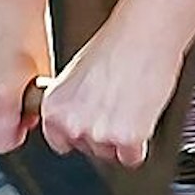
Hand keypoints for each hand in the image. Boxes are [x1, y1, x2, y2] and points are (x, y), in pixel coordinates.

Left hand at [40, 0, 194, 167]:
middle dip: (101, 135)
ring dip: (121, 140)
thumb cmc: (113, 48)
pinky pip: (132, 157)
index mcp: (52, 108)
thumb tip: (74, 117)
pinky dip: (139, 144)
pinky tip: (140, 118)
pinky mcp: (127, 139)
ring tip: (128, 107)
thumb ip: (70, 103)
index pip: (59, 141)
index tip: (89, 124)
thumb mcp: (74, 77)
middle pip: (86, 149)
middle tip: (115, 109)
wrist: (142, 37)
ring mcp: (98, 134)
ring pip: (110, 154)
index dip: (78, 133)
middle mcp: (70, 124)